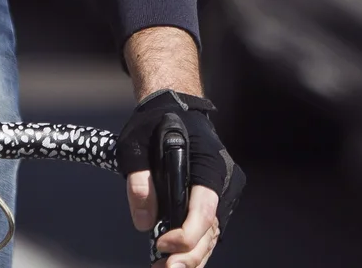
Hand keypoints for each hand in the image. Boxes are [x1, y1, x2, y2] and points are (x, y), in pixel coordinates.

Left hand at [116, 90, 244, 267]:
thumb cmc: (157, 121)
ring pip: (212, 235)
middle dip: (189, 254)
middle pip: (211, 230)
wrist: (174, 108)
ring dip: (191, 257)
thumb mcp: (136, 143)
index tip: (161, 243)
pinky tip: (173, 260)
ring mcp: (223, 192)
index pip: (205, 209)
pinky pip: (208, 230)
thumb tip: (144, 221)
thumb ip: (139, 181)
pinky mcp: (214, 200)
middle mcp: (224, 181)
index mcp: (210, 164)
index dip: (185, 234)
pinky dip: (193, 248)